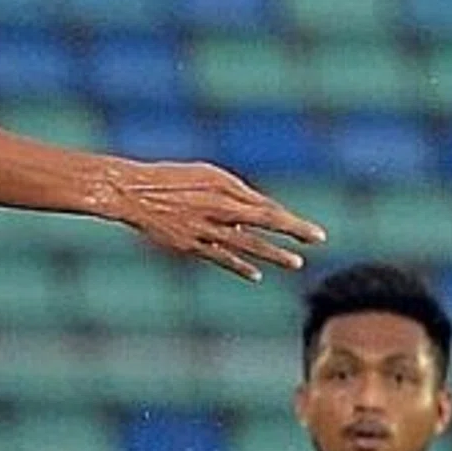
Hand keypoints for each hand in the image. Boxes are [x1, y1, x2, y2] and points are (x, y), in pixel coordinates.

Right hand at [101, 161, 324, 281]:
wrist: (133, 193)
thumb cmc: (172, 178)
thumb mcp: (208, 175)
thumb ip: (236, 193)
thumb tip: (260, 211)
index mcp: (225, 192)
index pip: (268, 211)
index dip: (293, 224)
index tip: (316, 234)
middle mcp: (219, 213)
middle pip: (264, 226)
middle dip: (292, 236)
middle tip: (318, 242)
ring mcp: (206, 232)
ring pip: (246, 246)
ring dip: (272, 256)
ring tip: (296, 264)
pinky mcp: (191, 246)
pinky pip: (220, 258)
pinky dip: (239, 266)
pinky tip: (255, 275)